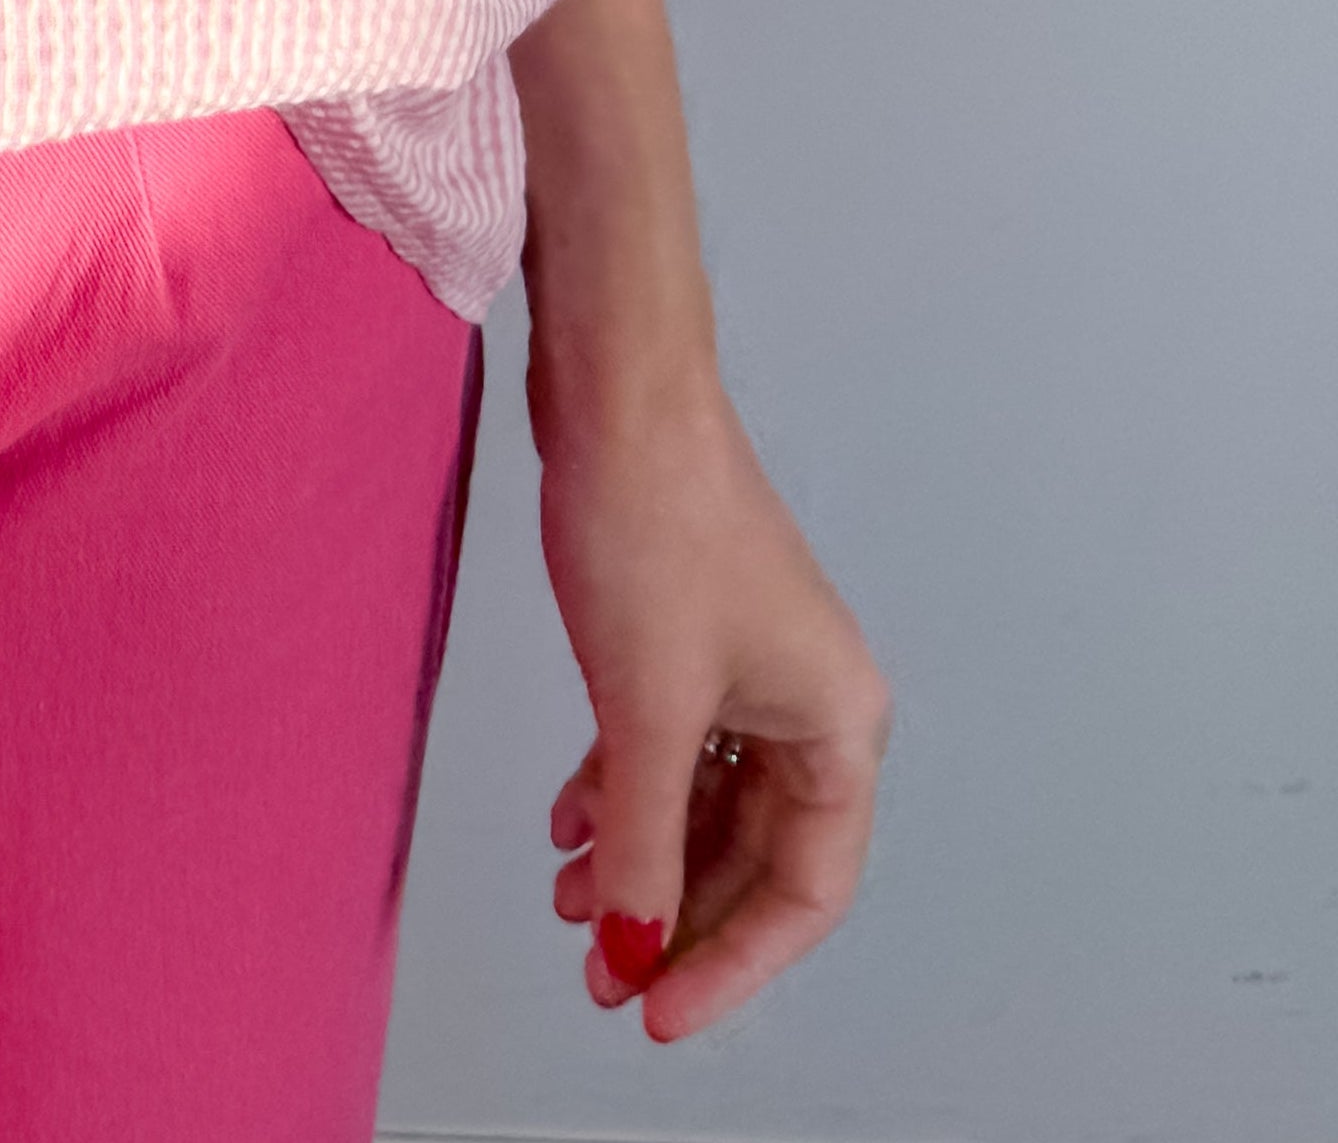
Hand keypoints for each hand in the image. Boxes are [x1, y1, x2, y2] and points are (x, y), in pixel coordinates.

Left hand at [534, 362, 890, 1043]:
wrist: (617, 390)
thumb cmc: (655, 525)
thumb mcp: (645, 709)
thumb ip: (640, 845)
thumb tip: (626, 949)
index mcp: (838, 724)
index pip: (803, 891)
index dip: (731, 963)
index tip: (654, 1013)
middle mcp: (809, 703)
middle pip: (753, 855)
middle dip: (675, 915)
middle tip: (599, 973)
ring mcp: (750, 666)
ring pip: (703, 803)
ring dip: (640, 857)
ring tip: (565, 901)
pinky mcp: (691, 633)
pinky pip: (669, 746)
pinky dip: (620, 789)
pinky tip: (565, 821)